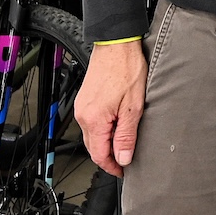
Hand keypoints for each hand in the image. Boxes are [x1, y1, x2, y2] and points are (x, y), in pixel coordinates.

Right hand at [76, 40, 146, 176]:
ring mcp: (82, 106)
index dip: (112, 167)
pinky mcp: (85, 99)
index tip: (124, 170)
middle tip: (126, 159)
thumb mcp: (133, 107)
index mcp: (93, 119)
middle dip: (109, 157)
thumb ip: (127, 135)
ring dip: (106, 143)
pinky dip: (102, 130)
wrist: (116, 44)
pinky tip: (116, 125)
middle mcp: (82, 115)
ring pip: (91, 136)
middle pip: (93, 148)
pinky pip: (91, 123)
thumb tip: (123, 158)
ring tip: (124, 142)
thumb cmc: (126, 69)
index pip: (99, 155)